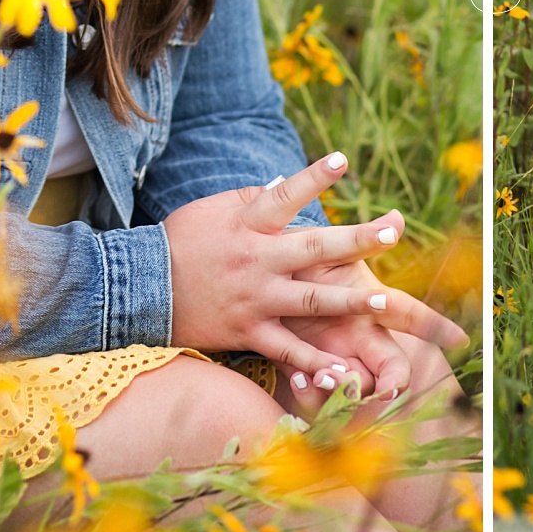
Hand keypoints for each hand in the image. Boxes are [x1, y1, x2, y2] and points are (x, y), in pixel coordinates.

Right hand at [164, 153, 465, 382]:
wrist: (140, 291)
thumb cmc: (178, 242)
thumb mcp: (210, 210)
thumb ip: (250, 198)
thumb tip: (283, 184)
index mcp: (248, 225)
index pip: (284, 195)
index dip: (313, 178)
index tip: (343, 160)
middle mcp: (256, 260)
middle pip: (313, 248)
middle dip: (355, 240)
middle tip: (392, 231)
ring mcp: (254, 299)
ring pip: (310, 302)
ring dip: (349, 302)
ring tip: (384, 301)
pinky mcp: (247, 332)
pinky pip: (287, 350)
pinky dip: (315, 362)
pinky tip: (344, 371)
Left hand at [274, 213, 420, 415]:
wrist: (264, 273)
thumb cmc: (304, 257)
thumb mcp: (329, 249)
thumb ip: (360, 242)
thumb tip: (396, 217)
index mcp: (372, 308)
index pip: (412, 318)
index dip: (437, 328)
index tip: (461, 338)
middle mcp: (359, 340)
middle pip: (391, 376)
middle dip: (387, 390)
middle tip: (371, 387)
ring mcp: (333, 359)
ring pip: (354, 395)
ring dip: (344, 394)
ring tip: (323, 378)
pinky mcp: (301, 369)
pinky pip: (313, 397)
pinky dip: (310, 393)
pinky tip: (299, 379)